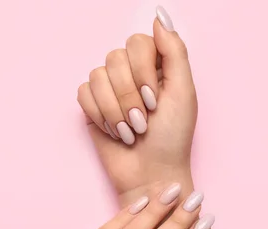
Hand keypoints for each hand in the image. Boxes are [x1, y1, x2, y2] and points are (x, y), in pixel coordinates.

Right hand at [77, 7, 197, 204]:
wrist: (152, 174)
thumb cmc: (172, 138)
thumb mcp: (184, 92)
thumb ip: (174, 51)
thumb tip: (158, 15)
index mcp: (157, 66)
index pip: (138, 42)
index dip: (142, 71)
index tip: (155, 100)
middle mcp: (132, 72)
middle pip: (114, 58)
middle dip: (129, 95)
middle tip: (144, 120)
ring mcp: (111, 89)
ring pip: (97, 76)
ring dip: (116, 110)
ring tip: (131, 131)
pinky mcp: (93, 106)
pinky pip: (84, 93)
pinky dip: (100, 116)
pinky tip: (115, 132)